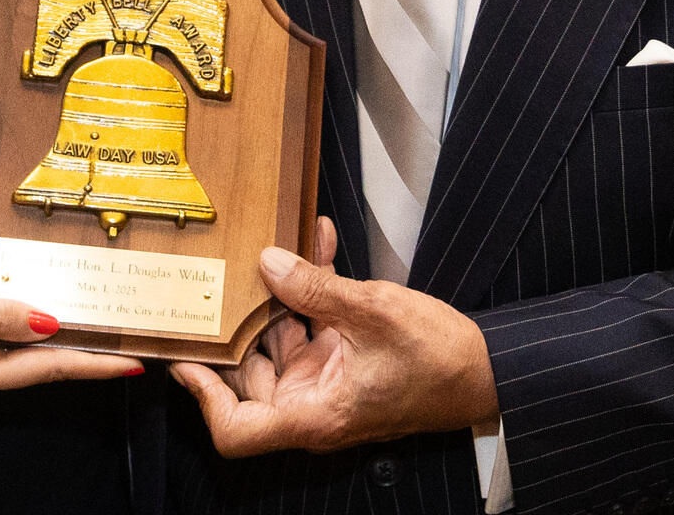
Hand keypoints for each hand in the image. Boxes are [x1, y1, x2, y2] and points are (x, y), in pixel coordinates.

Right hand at [0, 254, 144, 405]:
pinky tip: (51, 321)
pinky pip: (2, 344)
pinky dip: (31, 333)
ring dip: (60, 344)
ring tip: (102, 334)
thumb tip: (48, 325)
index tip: (132, 364)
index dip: (91, 365)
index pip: (44, 369)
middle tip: (129, 347)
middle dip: (83, 357)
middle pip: (38, 367)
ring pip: (22, 356)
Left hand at [170, 236, 497, 455]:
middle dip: (237, 325)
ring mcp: (326, 382)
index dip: (203, 396)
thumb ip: (317, 289)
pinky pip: (312, 324)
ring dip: (278, 294)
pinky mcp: (342, 361)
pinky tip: (316, 245)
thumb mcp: (374, 313)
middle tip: (218, 282)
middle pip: (248, 375)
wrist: (488, 370)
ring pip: (278, 341)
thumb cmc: (441, 364)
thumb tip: (268, 264)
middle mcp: (313, 405)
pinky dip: (311, 291)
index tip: (186, 357)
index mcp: (314, 415)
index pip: (236, 429)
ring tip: (275, 247)